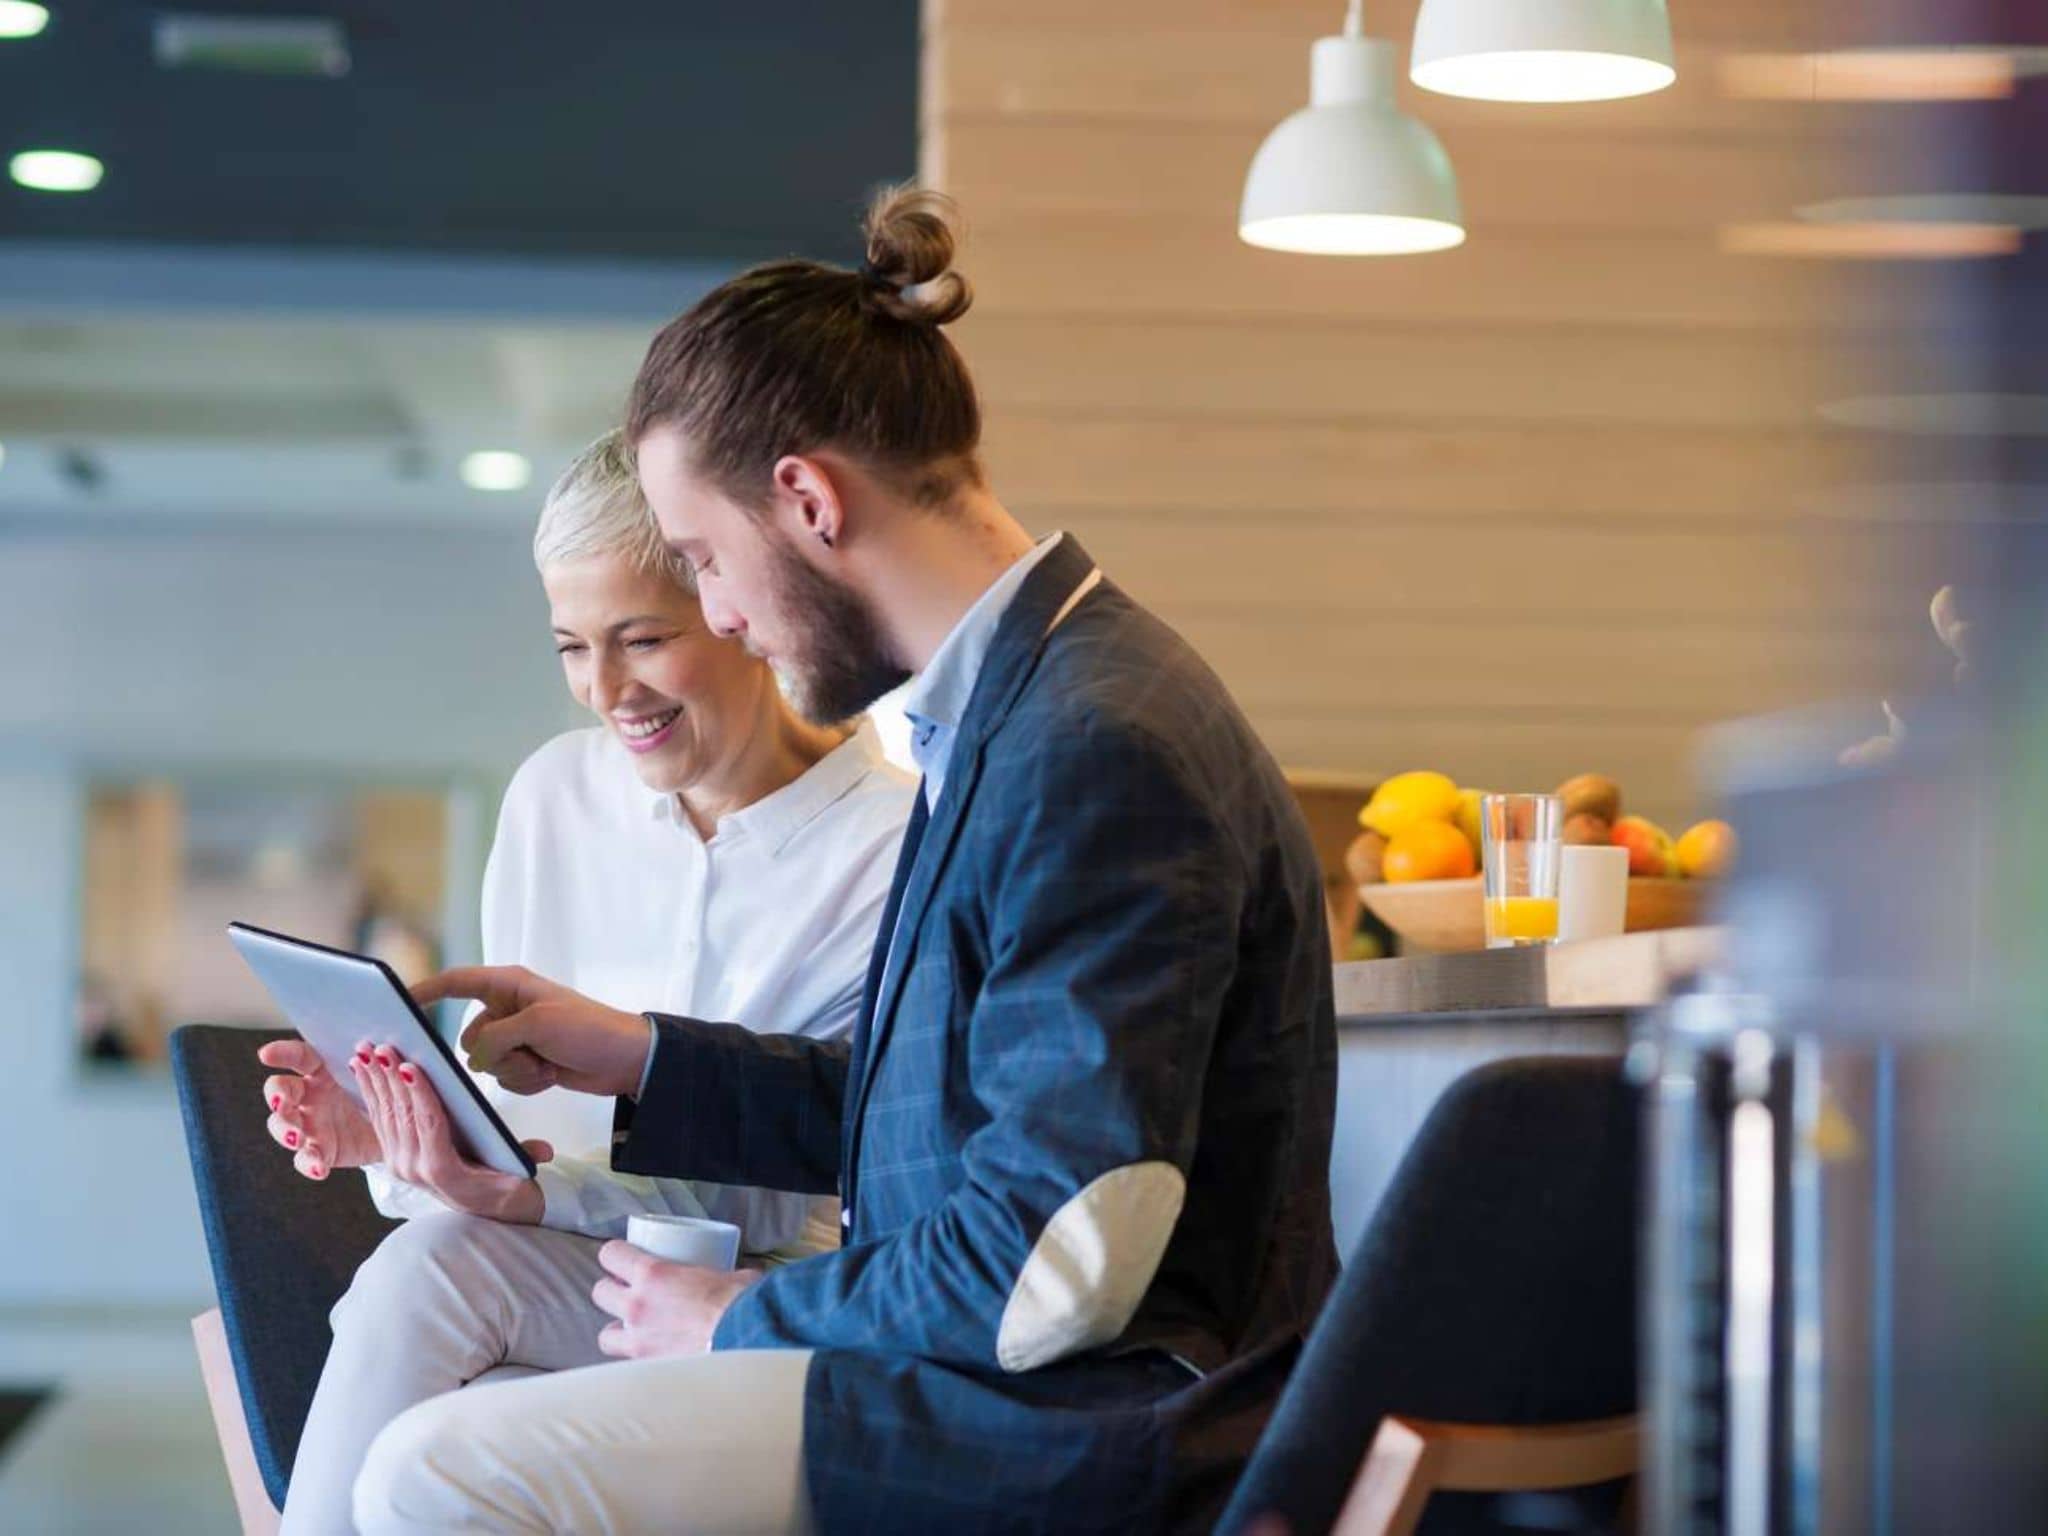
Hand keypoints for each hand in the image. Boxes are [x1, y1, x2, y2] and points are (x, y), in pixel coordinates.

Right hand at [259, 1037, 381, 1180]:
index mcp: (324, 1071)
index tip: (267, 1054)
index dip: (283, 1052)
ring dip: (285, 1130)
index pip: (300, 1057)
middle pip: (280, 1090)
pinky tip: (319, 1168)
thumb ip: (378, 1064)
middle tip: (282, 1102)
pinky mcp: (318, 1150)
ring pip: (282, 1125)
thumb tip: (385, 1050)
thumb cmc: (385, 1094)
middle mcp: (310, 1096)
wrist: (397, 1130)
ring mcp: (309, 1124)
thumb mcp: (383, 1077)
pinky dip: (310, 1164)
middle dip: (276, 1095)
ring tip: (296, 1138)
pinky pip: (305, 1158)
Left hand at [348, 1042, 553, 1223]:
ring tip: (364, 1050)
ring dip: (374, 1080)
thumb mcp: (519, 1177)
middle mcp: (415, 1169)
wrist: (489, 1214)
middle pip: (402, 1115)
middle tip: (380, 1046)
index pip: (430, 1125)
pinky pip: (379, 1120)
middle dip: (390, 1078)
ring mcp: (400, 1164)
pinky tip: (361, 1070)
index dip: (420, 1095)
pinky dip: (370, 1092)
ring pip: (385, 1114)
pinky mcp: (393, 1157)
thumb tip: (545, 1151)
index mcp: (443, 1171)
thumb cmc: (505, 1189)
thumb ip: (526, 1158)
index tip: (411, 1067)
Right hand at [415, 965, 650, 1098]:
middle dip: (495, 1053)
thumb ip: (494, 1038)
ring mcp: (517, 1038)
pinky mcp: (527, 1061)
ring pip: (486, 1064)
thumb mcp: (537, 1024)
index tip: (397, 1002)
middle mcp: (508, 1009)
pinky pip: (505, 1079)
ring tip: (546, 1061)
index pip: (457, 982)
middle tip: (529, 1050)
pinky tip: (551, 1073)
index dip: (426, 991)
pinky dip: (526, 1080)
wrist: (626, 1060)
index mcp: (509, 985)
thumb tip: (474, 1059)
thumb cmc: (589, 1029)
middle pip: (468, 1038)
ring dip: (515, 1070)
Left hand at [591, 1241, 762, 1358]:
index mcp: (654, 1275)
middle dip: (612, 1292)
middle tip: (629, 1293)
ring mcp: (640, 1341)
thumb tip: (741, 1277)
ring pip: (605, 1337)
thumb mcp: (732, 1275)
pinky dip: (637, 1362)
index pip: (611, 1255)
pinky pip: (630, 1365)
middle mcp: (638, 1306)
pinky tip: (652, 1360)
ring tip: (634, 1332)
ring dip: (617, 1332)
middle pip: (600, 1293)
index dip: (615, 1255)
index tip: (623, 1258)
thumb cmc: (741, 1305)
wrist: (746, 1342)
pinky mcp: (650, 1369)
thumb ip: (725, 1273)